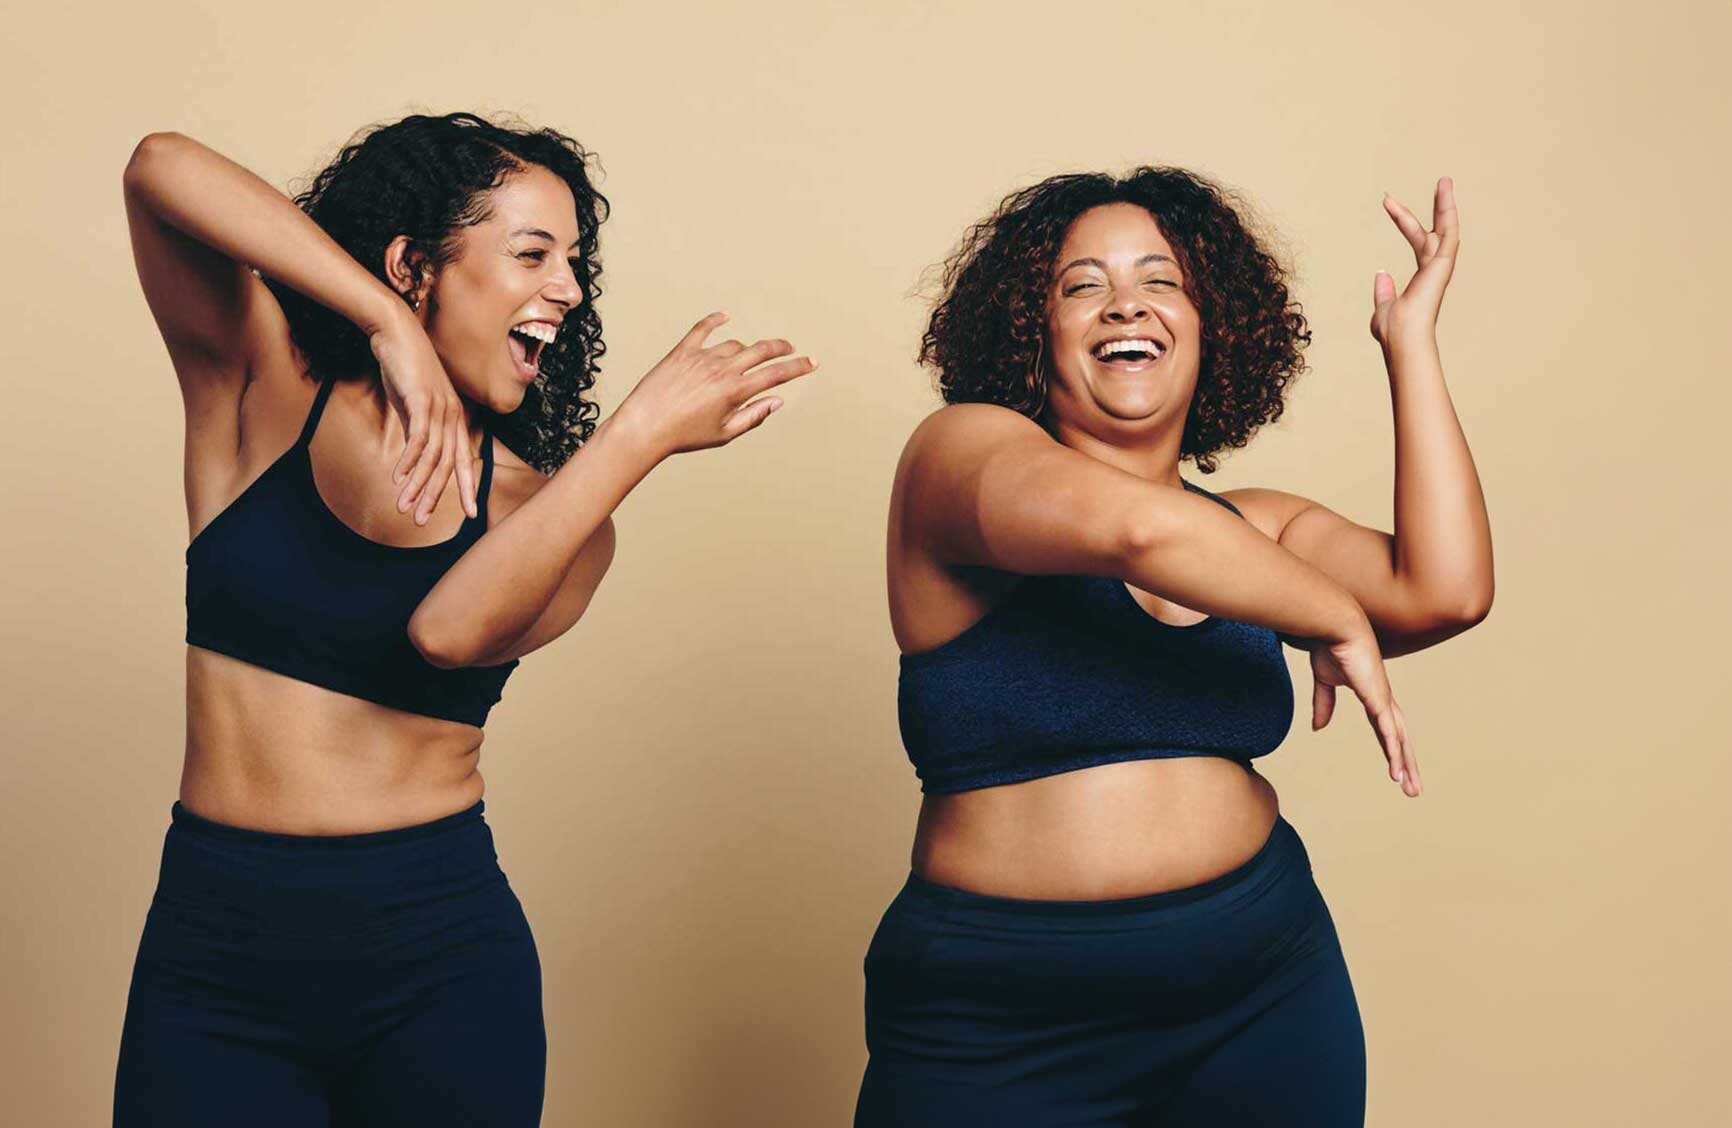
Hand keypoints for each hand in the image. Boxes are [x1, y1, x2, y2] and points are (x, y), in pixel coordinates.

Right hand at [368, 318, 476, 524]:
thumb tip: (416, 456)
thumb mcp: (413, 404)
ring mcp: (440, 407)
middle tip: (421, 521)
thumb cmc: (404, 367)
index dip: (466, 488)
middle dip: (436, 496)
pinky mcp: (422, 399)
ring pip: (433, 456)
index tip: (469, 514)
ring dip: (417, 485)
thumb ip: (417, 429)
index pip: (463, 460)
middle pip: (450, 465)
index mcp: (454, 419)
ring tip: (403, 507)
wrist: (395, 332)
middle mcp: (452, 416)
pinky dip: (410, 460)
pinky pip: (419, 437)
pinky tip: (399, 477)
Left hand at [617, 312, 817, 458]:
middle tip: (790, 349)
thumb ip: (754, 415)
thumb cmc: (683, 435)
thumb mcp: (724, 433)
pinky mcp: (682, 351)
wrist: (645, 426)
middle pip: (761, 350)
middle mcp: (721, 369)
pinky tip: (725, 316)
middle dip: (781, 348)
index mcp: (735, 391)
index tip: (812, 362)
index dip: (798, 368)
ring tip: (747, 360)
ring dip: (746, 350)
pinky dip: (716, 320)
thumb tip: (776, 401)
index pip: (776, 375)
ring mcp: (701, 357)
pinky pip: (703, 329)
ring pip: (734, 345)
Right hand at [1304, 627, 1421, 797]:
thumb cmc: (1331, 646)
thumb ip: (1323, 704)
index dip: (1390, 749)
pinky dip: (1394, 752)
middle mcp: (1383, 700)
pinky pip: (1388, 732)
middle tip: (1413, 789)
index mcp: (1373, 696)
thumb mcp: (1324, 681)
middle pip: (1400, 739)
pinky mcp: (1378, 699)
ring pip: (1399, 740)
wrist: (1336, 626)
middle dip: (1406, 764)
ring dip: (1405, 765)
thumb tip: (1318, 727)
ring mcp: (1383, 700)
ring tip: (1411, 789)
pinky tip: (1397, 770)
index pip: (1385, 729)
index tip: (1395, 768)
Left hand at [1370, 176, 1459, 351]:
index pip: (1417, 240)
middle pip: (1437, 230)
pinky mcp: (1443, 265)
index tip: (1388, 202)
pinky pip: (1448, 233)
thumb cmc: (1393, 331)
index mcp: (1423, 278)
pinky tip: (1445, 193)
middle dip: (1437, 206)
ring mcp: (1441, 267)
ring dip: (1446, 204)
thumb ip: (1383, 292)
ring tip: (1445, 180)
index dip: (1405, 220)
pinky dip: (1447, 212)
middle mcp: (1435, 270)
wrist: (1402, 337)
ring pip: (1447, 228)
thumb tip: (1381, 274)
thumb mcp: (1383, 307)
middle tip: (1441, 181)